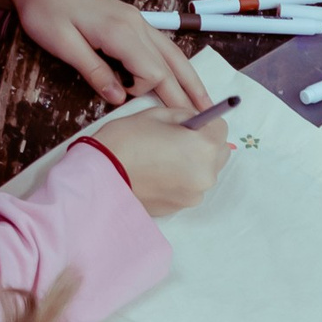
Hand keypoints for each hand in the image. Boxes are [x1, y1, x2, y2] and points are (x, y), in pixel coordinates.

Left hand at [6, 0, 206, 112]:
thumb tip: (119, 98)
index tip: (127, 99)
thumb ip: (94, 71)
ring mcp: (137, 20)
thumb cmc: (44, 9)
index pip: (153, 72)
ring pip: (173, 54)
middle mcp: (136, 25)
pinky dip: (177, 65)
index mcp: (120, 32)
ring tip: (205, 102)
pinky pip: (163, 45)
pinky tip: (183, 77)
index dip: (147, 92)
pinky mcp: (132, 19)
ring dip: (190, 79)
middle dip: (188, 93)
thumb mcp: (63, 44)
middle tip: (204, 120)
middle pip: (172, 65)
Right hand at [76, 105, 231, 218]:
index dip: (204, 123)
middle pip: (218, 153)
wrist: (101, 178)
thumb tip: (197, 121)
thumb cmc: (125, 142)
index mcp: (204, 147)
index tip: (188, 124)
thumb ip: (185, 116)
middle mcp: (206, 174)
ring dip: (193, 163)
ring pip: (205, 172)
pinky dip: (181, 179)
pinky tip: (157, 173)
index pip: (220, 128)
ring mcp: (195, 194)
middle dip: (203, 144)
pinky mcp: (182, 207)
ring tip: (162, 158)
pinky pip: (190, 188)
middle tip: (176, 140)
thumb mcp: (156, 115)